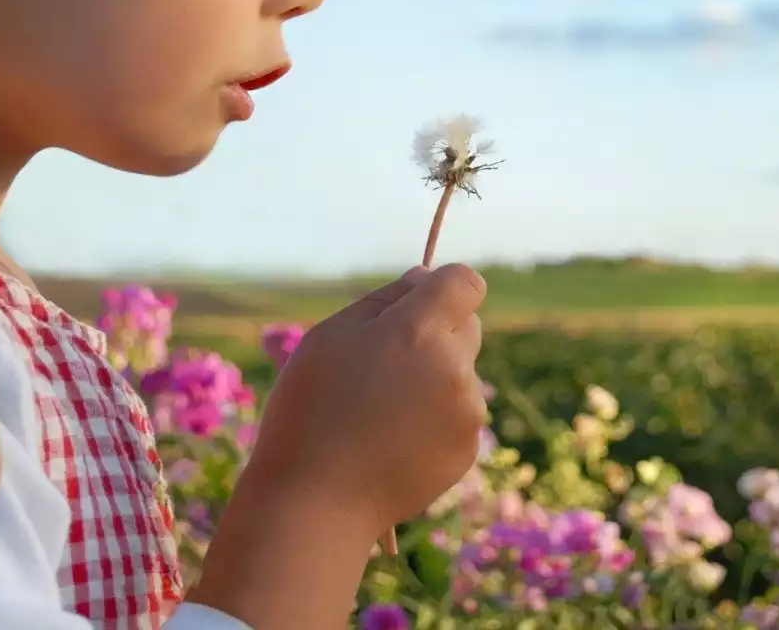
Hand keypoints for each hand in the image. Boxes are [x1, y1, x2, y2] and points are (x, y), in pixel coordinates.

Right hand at [254, 262, 487, 533]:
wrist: (315, 499)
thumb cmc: (310, 408)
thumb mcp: (330, 335)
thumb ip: (384, 299)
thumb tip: (424, 279)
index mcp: (419, 331)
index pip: (465, 283)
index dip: (443, 287)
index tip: (418, 303)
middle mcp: (454, 367)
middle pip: (469, 326)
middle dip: (437, 333)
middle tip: (386, 363)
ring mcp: (466, 412)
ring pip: (461, 374)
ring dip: (434, 379)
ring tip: (381, 412)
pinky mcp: (466, 449)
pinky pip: (458, 416)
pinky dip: (434, 420)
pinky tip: (392, 441)